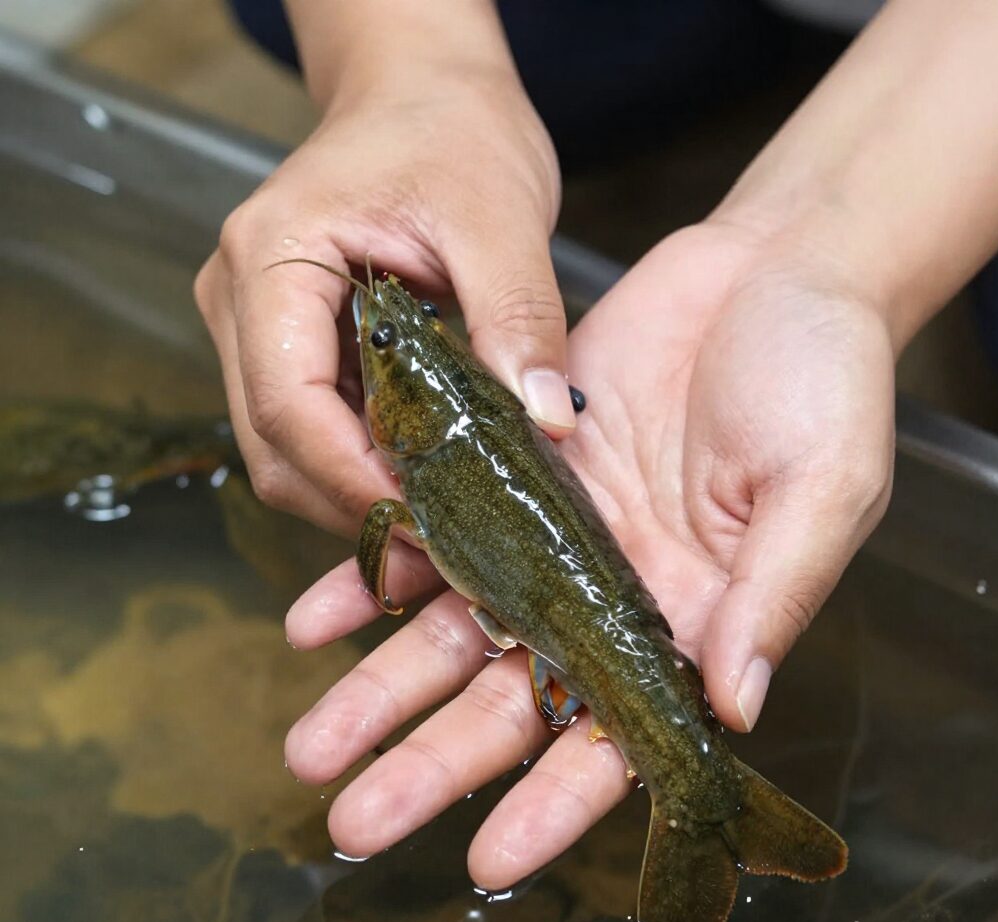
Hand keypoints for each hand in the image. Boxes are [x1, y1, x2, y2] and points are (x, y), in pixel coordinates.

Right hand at [194, 57, 571, 537]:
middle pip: (276, 446)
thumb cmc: (450, 129)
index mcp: (273, 257)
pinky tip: (422, 480)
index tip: (423, 524)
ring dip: (357, 496)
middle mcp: (243, 301)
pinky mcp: (292, 347)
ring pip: (288, 452)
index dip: (351, 478)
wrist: (423, 95)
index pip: (286, 404)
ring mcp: (257, 328)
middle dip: (354, 503)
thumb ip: (519, 315)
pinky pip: (313, 431)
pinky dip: (362, 468)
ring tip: (438, 520)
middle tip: (441, 542)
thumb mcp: (500, 214)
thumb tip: (547, 421)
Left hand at [281, 222, 894, 889]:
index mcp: (697, 623)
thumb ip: (776, 595)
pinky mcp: (515, 475)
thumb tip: (735, 708)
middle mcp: (614, 599)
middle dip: (434, 763)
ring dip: (383, 689)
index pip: (622, 739)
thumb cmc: (825, 375)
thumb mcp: (825, 484)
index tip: (489, 858)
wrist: (770, 270)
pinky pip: (436, 534)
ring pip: (459, 630)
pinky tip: (317, 619)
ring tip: (311, 746)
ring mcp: (557, 540)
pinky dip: (377, 577)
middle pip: (514, 702)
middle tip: (353, 819)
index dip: (559, 804)